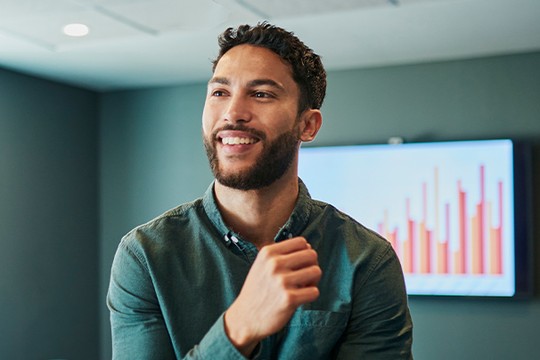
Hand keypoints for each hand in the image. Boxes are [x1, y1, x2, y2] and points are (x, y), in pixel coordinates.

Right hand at [224, 237, 321, 355]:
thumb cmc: (258, 290)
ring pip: (316, 271)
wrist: (245, 317)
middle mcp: (274, 264)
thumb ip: (283, 255)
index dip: (305, 252)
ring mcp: (281, 281)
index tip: (299, 265)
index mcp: (268, 252)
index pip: (301, 242)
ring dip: (313, 281)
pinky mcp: (289, 299)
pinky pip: (314, 291)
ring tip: (301, 288)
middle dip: (311, 266)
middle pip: (312, 255)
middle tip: (303, 277)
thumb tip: (310, 248)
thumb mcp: (263, 265)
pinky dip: (310, 295)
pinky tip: (300, 299)